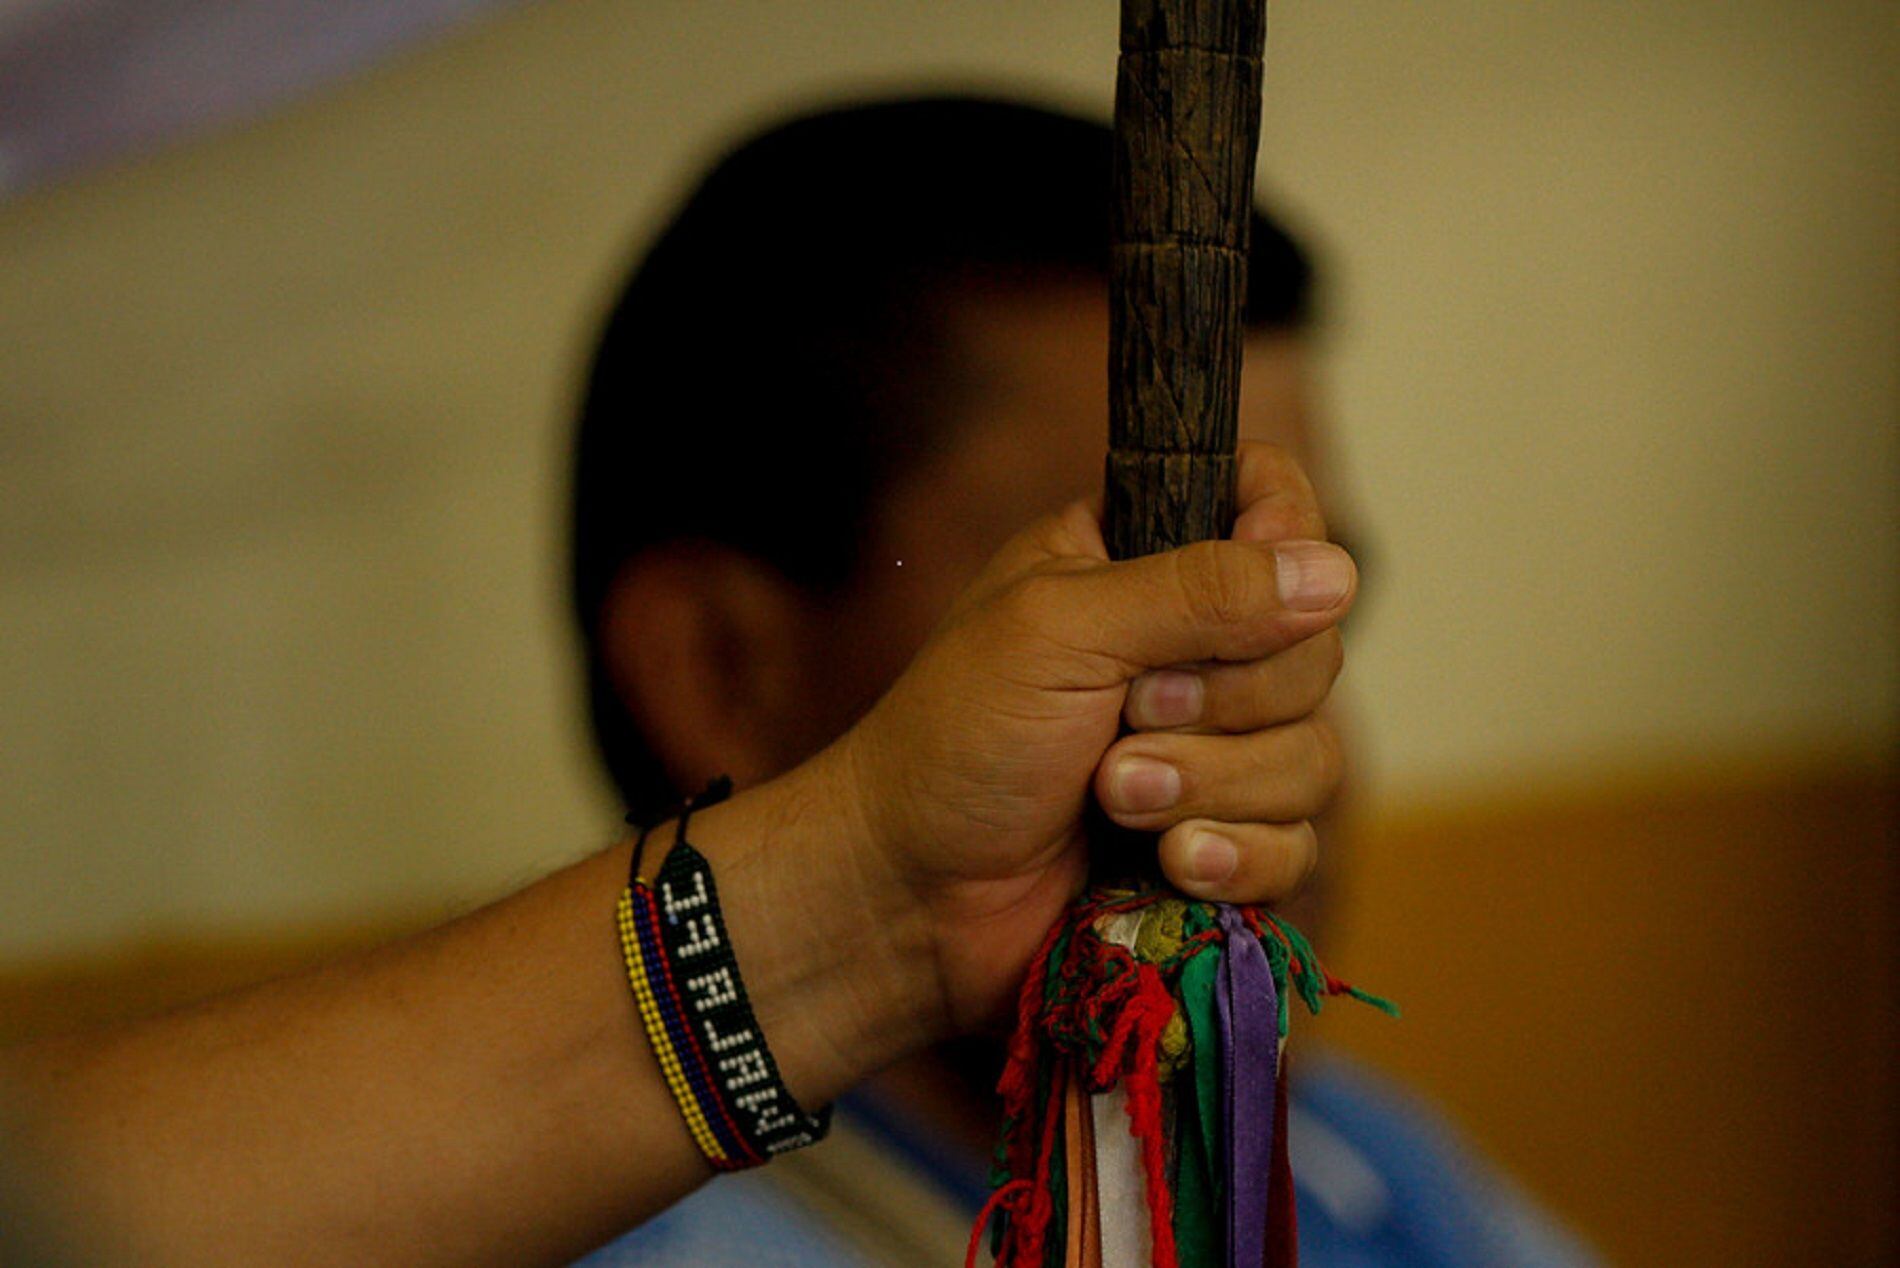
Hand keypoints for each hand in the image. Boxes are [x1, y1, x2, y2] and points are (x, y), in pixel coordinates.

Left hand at [836, 442, 1355, 1031]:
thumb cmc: (955, 741)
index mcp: (1139, 560)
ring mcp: (1211, 754)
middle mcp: (1189, 649)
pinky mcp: (1217, 845)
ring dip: (1214, 785)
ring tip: (1111, 798)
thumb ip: (1196, 591)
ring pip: (1312, 755)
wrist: (908, 898)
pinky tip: (1167, 865)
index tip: (1254, 586)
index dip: (1286, 536)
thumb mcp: (1061, 632)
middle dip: (1224, 700)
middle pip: (1311, 647)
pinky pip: (1294, 845)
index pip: (1269, 501)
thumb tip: (1334, 571)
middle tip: (1125, 717)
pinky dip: (1234, 857)